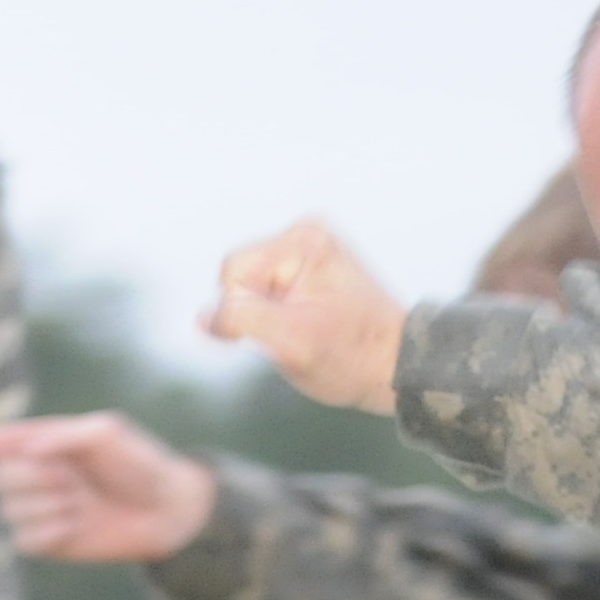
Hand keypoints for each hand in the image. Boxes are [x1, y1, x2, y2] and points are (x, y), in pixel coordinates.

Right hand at [0, 414, 219, 564]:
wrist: (168, 511)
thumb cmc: (142, 464)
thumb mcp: (109, 434)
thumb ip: (67, 435)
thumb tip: (29, 450)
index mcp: (49, 442)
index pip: (0, 442)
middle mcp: (40, 474)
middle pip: (0, 478)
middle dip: (32, 480)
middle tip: (70, 482)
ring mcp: (43, 508)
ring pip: (10, 510)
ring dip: (46, 507)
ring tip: (80, 505)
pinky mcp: (50, 540)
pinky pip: (23, 541)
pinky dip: (46, 533)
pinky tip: (73, 528)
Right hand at [204, 220, 405, 412]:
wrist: (396, 365)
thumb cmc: (353, 356)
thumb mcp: (292, 342)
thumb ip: (242, 320)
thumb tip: (203, 318)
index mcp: (304, 240)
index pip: (232, 272)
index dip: (243, 312)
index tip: (284, 333)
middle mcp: (306, 233)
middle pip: (238, 275)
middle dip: (257, 312)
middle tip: (298, 332)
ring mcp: (309, 248)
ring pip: (249, 286)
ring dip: (268, 316)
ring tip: (306, 330)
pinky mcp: (309, 267)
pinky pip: (267, 290)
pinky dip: (278, 314)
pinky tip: (307, 324)